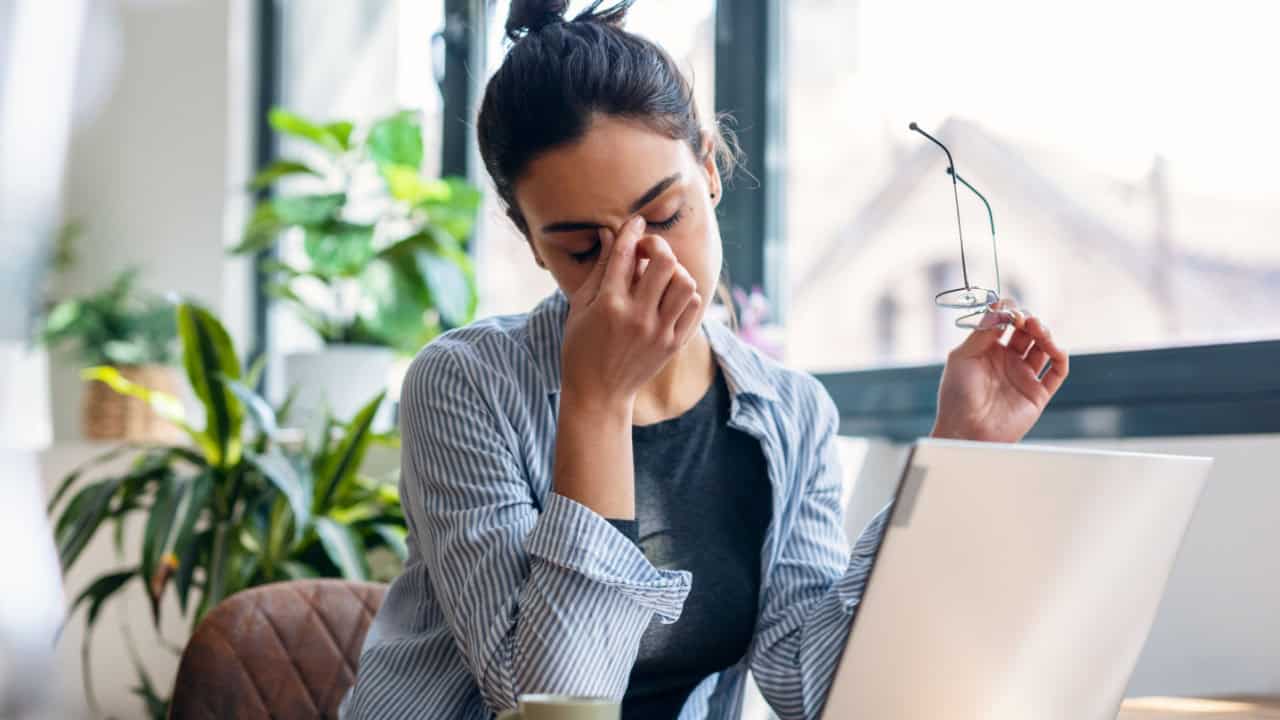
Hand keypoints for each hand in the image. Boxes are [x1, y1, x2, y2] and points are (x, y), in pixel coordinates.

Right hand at [559, 215, 702, 410]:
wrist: (599, 394)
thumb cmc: (581, 348)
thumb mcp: (580, 307)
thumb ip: (598, 269)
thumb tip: (609, 233)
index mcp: (609, 304)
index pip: (626, 254)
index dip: (632, 230)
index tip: (636, 222)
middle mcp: (637, 316)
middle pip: (664, 262)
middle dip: (657, 246)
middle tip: (647, 251)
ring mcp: (659, 332)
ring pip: (685, 282)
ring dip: (674, 271)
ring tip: (661, 276)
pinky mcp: (673, 344)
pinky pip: (694, 306)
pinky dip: (685, 293)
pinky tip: (670, 295)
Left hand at [931, 300, 1069, 442]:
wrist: (964, 430)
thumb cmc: (956, 395)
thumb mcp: (963, 357)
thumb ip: (982, 332)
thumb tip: (1000, 307)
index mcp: (988, 350)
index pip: (1006, 322)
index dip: (1009, 312)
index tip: (1008, 308)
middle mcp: (1007, 360)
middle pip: (1027, 331)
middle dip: (1028, 319)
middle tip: (1023, 319)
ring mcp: (1023, 376)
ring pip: (1044, 347)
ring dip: (1044, 333)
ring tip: (1037, 328)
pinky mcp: (1037, 393)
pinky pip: (1057, 371)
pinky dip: (1060, 357)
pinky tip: (1054, 348)